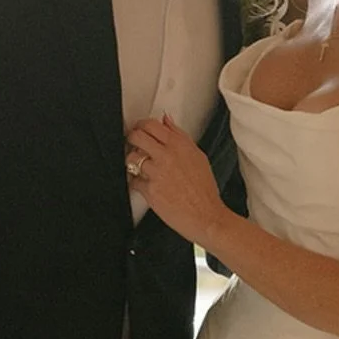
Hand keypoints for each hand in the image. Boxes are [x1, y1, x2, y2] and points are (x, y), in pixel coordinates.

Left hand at [126, 115, 225, 245]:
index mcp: (180, 145)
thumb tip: (167, 121)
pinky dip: (137, 183)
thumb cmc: (204, 191)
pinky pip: (133, 180)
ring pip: (131, 158)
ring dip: (133, 163)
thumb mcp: (198, 157)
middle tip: (134, 145)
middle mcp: (167, 155)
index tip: (140, 130)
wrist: (206, 216)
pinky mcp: (150, 189)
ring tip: (139, 168)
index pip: (151, 124)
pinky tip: (145, 185)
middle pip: (136, 136)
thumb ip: (180, 137)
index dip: (141, 126)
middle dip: (132, 139)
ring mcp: (157, 172)